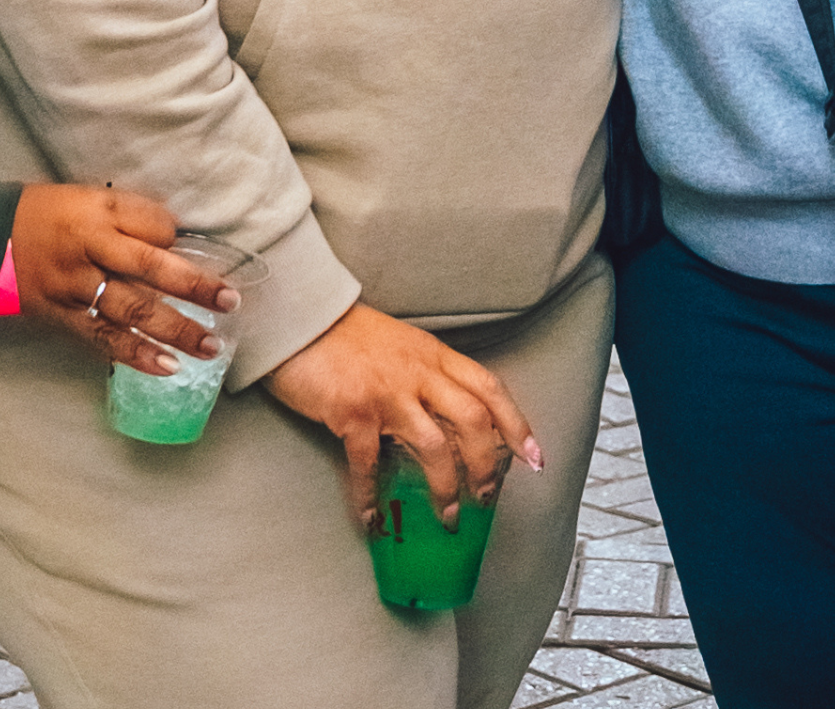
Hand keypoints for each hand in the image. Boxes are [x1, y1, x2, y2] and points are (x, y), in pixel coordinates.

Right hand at [7, 185, 239, 376]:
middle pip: (147, 270)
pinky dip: (135, 355)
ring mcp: (74, 289)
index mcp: (97, 216)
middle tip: (231, 302)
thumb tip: (175, 239)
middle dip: (193, 287)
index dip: (175, 238)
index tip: (197, 246)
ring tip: (209, 347)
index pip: (150, 226)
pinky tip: (165, 367)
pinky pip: (103, 339)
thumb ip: (131, 216)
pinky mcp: (61, 318)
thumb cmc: (48, 214)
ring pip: (129, 311)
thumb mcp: (90, 198)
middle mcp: (88, 252)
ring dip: (173, 331)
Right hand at [261, 302, 541, 530]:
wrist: (300, 316)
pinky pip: (368, 464)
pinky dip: (370, 496)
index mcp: (434, 355)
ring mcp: (388, 393)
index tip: (534, 456)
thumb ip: (424, 374)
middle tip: (487, 497)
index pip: (490, 389)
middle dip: (488, 465)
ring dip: (445, 488)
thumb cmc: (343, 334)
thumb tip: (442, 415)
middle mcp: (419, 373)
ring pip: (434, 447)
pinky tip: (371, 518)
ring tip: (447, 517)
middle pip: (473, 422)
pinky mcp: (354, 411)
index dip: (517, 424)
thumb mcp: (400, 345)